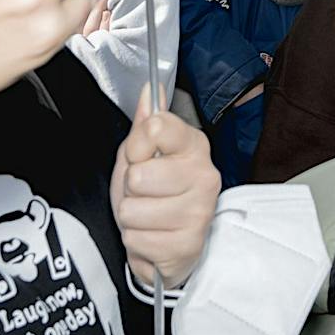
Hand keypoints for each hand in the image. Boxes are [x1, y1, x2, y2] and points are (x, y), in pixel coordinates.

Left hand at [111, 85, 219, 287]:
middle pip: (138, 174)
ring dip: (132, 218)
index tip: (141, 155)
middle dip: (130, 188)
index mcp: (194, 145)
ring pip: (133, 210)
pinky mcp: (189, 245)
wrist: (165, 244)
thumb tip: (151, 88)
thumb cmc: (153, 195)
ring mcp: (199, 212)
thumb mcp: (142, 154)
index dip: (137, 144)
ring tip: (147, 216)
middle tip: (144, 193)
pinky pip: (137, 239)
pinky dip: (137, 242)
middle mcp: (204, 175)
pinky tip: (153, 236)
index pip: (156, 127)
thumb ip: (146, 123)